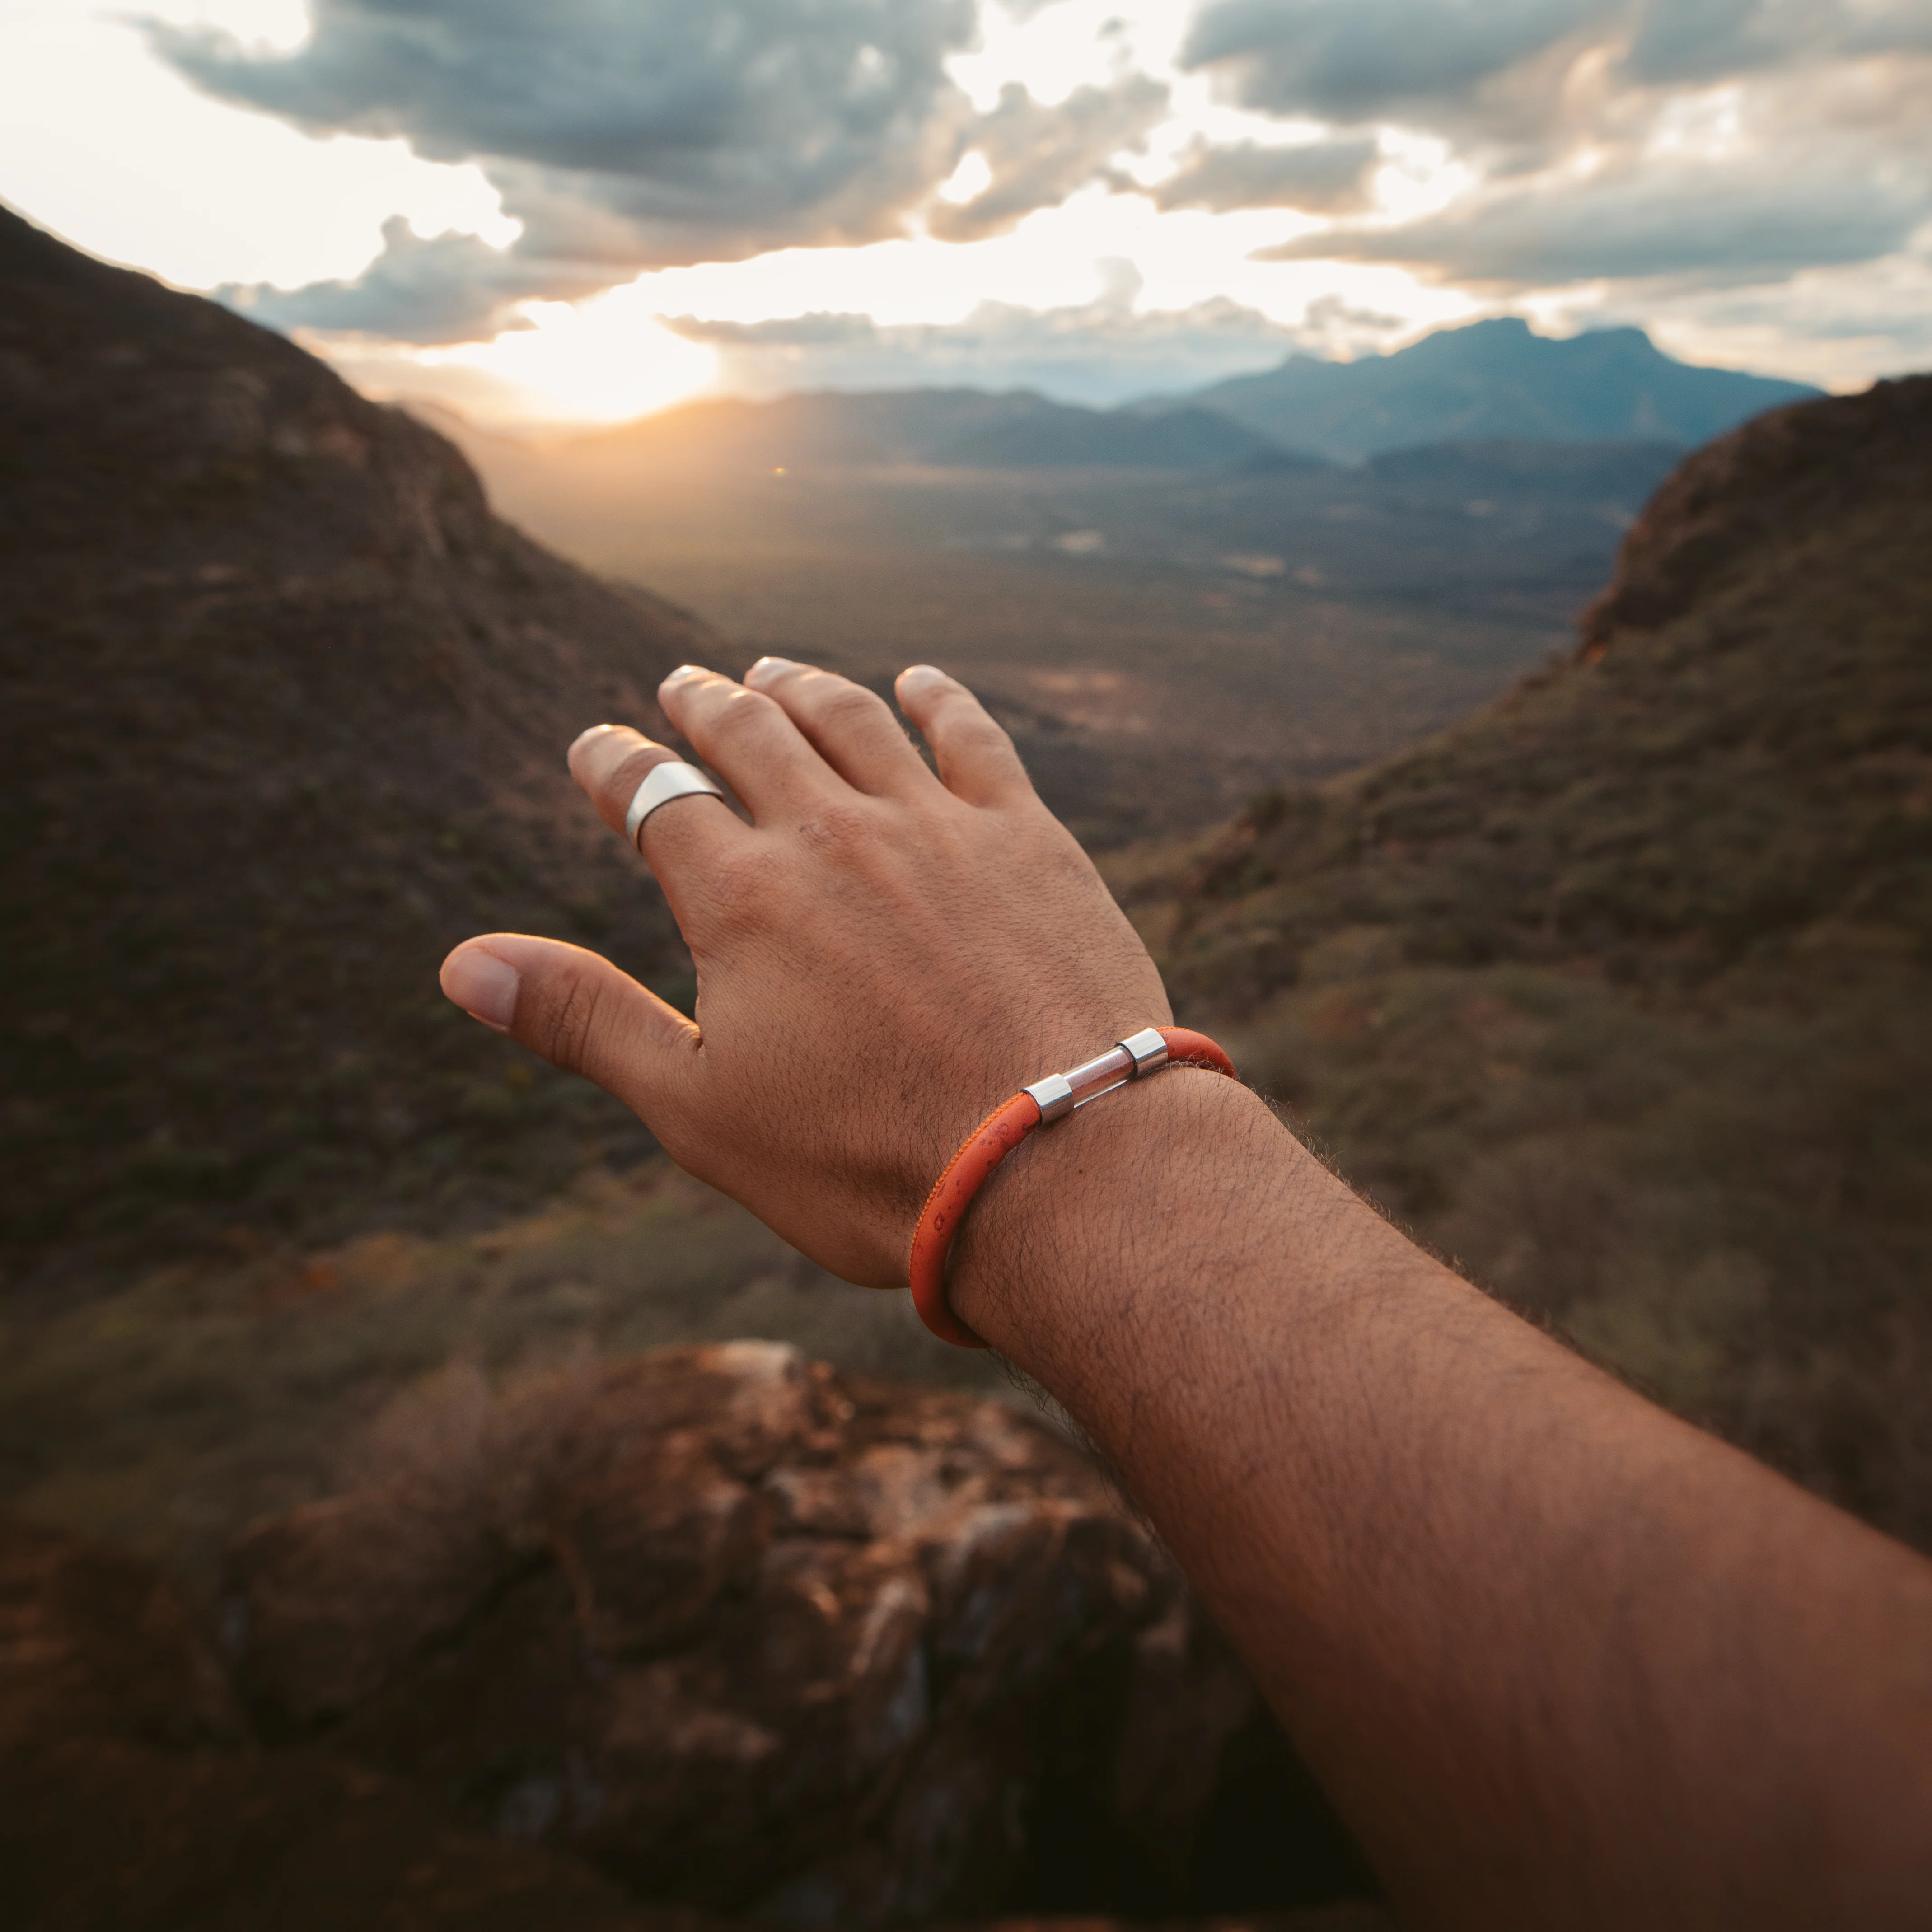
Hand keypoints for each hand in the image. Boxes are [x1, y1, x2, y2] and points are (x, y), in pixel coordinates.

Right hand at [439, 659, 1168, 1287]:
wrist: (1055, 1162)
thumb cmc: (865, 1159)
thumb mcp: (698, 1109)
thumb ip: (583, 1021)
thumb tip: (461, 965)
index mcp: (740, 897)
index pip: (656, 798)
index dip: (617, 767)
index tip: (598, 745)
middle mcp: (831, 834)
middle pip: (751, 736)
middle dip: (705, 704)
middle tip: (682, 685)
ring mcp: (936, 827)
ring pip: (853, 720)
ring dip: (804, 686)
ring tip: (775, 670)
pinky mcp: (1030, 839)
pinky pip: (973, 739)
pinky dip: (938, 700)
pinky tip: (919, 681)